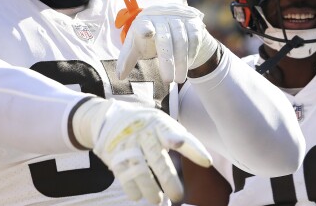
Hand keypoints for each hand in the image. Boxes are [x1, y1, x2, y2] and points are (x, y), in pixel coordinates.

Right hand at [72, 97, 211, 203]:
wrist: (109, 117)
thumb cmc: (145, 124)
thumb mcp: (162, 124)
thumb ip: (181, 138)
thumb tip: (206, 161)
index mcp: (159, 124)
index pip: (177, 135)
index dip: (192, 148)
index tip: (207, 162)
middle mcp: (143, 133)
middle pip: (158, 159)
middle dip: (168, 180)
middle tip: (178, 196)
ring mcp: (127, 144)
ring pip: (140, 170)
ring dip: (149, 189)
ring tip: (157, 201)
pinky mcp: (114, 155)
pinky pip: (123, 175)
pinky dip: (131, 188)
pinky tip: (137, 196)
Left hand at [116, 4, 218, 83]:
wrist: (172, 21)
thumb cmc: (150, 37)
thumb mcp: (137, 46)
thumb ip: (127, 59)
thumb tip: (119, 77)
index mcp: (143, 22)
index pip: (143, 25)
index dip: (145, 28)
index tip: (147, 32)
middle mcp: (161, 17)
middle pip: (165, 40)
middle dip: (167, 62)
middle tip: (168, 81)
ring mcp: (178, 18)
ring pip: (182, 40)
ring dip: (181, 62)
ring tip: (179, 79)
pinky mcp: (192, 21)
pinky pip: (194, 37)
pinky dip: (192, 52)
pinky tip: (188, 64)